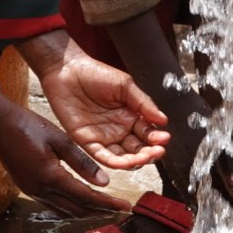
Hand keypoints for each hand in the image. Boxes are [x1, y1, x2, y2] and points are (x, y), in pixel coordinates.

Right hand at [0, 94, 132, 216]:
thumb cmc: (27, 125)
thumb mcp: (59, 138)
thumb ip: (82, 162)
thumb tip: (104, 181)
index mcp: (51, 177)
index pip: (87, 197)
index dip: (109, 204)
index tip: (126, 207)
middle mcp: (41, 190)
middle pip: (77, 210)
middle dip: (100, 212)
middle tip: (119, 210)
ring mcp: (32, 191)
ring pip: (64, 211)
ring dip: (85, 211)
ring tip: (103, 207)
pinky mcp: (27, 188)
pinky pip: (53, 205)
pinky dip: (70, 206)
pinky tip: (79, 199)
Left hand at [20, 32, 168, 171]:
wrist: (67, 69)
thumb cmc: (95, 73)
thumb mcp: (125, 85)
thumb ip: (143, 103)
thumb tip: (163, 120)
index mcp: (130, 116)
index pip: (147, 134)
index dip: (156, 138)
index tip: (164, 138)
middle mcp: (118, 130)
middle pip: (137, 149)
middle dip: (149, 153)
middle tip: (158, 151)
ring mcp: (103, 137)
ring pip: (122, 157)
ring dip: (134, 161)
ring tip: (144, 158)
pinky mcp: (86, 141)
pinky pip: (101, 156)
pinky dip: (113, 162)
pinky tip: (125, 162)